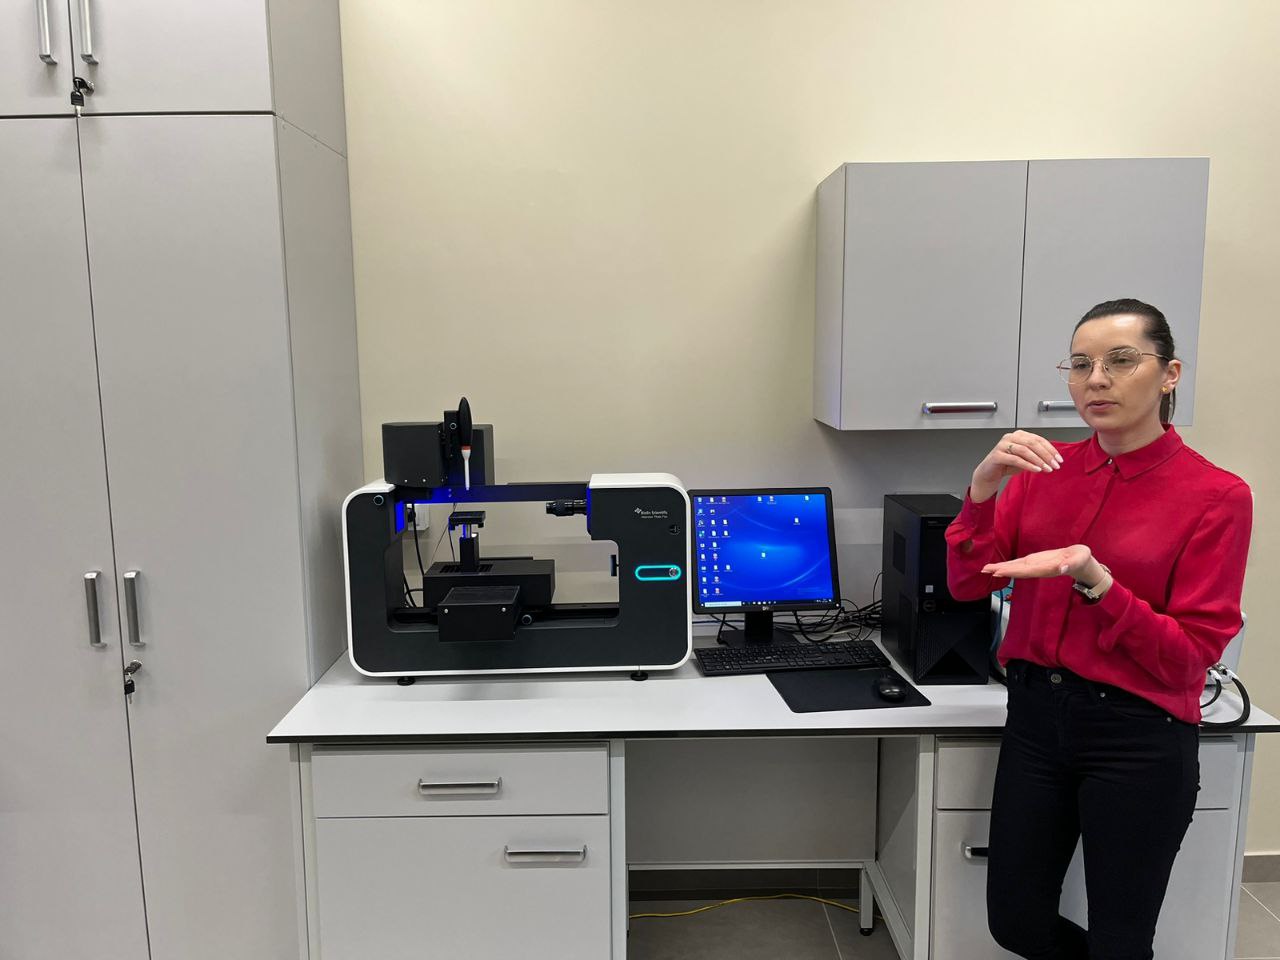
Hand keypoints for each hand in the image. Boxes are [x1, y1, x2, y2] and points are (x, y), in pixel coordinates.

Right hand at [970, 431, 1062, 502]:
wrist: (989, 473)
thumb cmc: (1007, 464)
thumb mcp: (1025, 459)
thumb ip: (1037, 456)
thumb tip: (1053, 460)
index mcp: (1019, 435)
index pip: (1038, 439)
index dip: (1050, 449)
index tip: (1059, 459)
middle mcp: (1010, 437)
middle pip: (1033, 443)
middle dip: (1046, 455)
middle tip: (1055, 465)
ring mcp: (1002, 445)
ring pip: (1025, 450)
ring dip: (1038, 460)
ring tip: (1047, 469)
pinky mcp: (997, 455)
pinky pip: (1016, 459)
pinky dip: (1028, 465)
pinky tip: (1036, 470)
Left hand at [981, 544, 1095, 581]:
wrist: (1081, 562)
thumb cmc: (1081, 559)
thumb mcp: (1080, 559)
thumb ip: (1072, 563)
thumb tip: (1062, 568)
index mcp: (1047, 568)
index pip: (1027, 570)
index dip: (1013, 571)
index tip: (1000, 571)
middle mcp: (1038, 569)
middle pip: (1017, 571)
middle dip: (1001, 570)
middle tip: (984, 570)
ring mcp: (1035, 565)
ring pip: (1015, 568)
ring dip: (1000, 568)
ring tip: (985, 569)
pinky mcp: (1034, 561)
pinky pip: (1018, 564)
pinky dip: (1007, 565)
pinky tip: (997, 567)